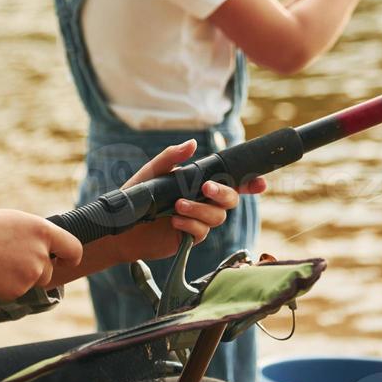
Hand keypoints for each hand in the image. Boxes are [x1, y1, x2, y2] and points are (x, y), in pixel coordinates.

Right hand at [0, 208, 81, 301]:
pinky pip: (16, 292)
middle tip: (10, 261)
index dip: (71, 257)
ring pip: (32, 282)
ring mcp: (31, 274)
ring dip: (20, 278)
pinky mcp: (17, 290)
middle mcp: (41, 253)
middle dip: (34, 270)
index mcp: (41, 230)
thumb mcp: (9, 220)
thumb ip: (28, 233)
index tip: (65, 261)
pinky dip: (5, 287)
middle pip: (48, 271)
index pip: (74, 248)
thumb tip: (34, 242)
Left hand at [119, 140, 267, 262]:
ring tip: (178, 205)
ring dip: (201, 209)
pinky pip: (201, 232)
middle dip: (223, 193)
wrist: (121, 224)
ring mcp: (198, 220)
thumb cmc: (137, 194)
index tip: (260, 182)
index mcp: (199, 183)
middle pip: (230, 199)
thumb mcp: (152, 171)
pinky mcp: (189, 237)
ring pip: (217, 216)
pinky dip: (191, 224)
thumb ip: (172, 157)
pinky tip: (175, 220)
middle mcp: (203, 201)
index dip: (250, 183)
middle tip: (206, 188)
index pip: (231, 182)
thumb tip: (192, 143)